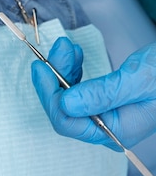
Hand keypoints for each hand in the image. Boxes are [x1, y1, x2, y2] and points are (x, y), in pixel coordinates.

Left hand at [32, 38, 155, 149]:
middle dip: (56, 76)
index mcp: (116, 129)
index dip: (49, 94)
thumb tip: (66, 103)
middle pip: (64, 108)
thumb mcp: (135, 80)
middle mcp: (108, 126)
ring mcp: (105, 113)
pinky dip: (72, 69)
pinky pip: (78, 87)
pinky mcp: (105, 99)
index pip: (67, 122)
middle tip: (59, 47)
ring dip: (64, 68)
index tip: (41, 67)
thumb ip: (102, 93)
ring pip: (69, 95)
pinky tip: (75, 54)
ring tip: (68, 46)